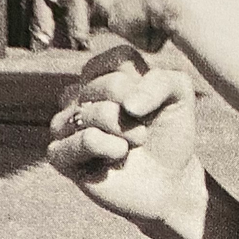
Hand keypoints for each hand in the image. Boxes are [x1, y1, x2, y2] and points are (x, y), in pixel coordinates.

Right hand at [47, 65, 205, 238]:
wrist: (168, 180)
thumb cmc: (169, 134)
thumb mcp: (178, 97)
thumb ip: (162, 81)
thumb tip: (127, 105)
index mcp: (102, 73)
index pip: (119, 58)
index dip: (146, 85)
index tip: (152, 105)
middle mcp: (78, 94)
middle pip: (110, 86)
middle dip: (138, 113)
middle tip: (143, 132)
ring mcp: (64, 123)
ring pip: (94, 113)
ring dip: (126, 133)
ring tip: (131, 146)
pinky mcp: (59, 155)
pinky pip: (85, 140)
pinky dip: (110, 149)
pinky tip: (116, 158)